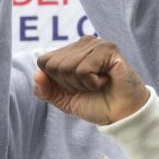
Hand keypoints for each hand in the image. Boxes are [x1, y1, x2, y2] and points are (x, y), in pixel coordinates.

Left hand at [33, 36, 150, 125]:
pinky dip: (92, 83)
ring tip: (98, 84)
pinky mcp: (108, 49)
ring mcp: (95, 44)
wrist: (122, 115)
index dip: (56, 82)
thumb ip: (47, 90)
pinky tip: (106, 80)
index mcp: (70, 51)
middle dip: (69, 84)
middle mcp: (82, 43)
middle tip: (89, 86)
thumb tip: (36, 76)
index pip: (44, 62)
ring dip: (82, 85)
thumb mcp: (65, 100)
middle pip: (54, 65)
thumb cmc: (97, 104)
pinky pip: (83, 69)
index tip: (76, 87)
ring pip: (68, 67)